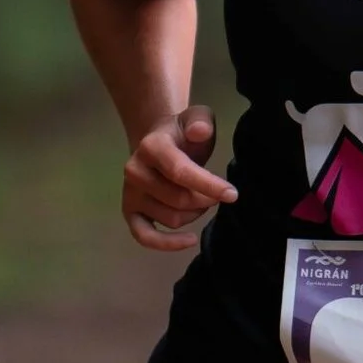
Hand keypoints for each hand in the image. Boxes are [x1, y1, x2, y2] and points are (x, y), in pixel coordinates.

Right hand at [122, 104, 237, 250]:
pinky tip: (190, 239)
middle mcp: (135, 171)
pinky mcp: (130, 211)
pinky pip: (145, 236)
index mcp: (152, 147)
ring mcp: (130, 193)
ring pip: (171, 218)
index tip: (232, 194)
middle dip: (206, 200)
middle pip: (179, 200)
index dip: (208, 185)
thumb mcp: (197, 119)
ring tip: (202, 199)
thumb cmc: (183, 133)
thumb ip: (201, 122)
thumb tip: (199, 132)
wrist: (159, 141)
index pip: (180, 172)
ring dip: (195, 214)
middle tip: (219, 194)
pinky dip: (166, 243)